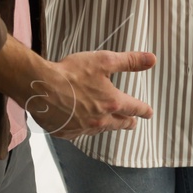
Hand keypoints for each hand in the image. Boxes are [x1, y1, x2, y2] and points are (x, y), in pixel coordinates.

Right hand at [26, 49, 155, 139]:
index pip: (134, 108)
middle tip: (132, 123)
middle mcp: (100, 120)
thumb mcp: (104, 61)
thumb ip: (129, 61)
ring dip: (107, 126)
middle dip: (128, 122)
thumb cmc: (71, 72)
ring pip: (101, 130)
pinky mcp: (66, 132)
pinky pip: (80, 133)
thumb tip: (151, 60)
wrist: (41, 87)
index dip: (143, 110)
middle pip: (120, 123)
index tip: (148, 113)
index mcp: (112, 102)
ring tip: (109, 123)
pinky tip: (83, 124)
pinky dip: (84, 128)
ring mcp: (83, 128)